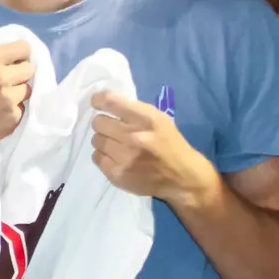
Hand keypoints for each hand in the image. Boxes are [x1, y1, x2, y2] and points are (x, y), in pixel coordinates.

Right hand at [0, 41, 34, 156]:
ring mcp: (9, 100)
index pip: (23, 48)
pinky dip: (12, 110)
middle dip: (20, 73)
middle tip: (8, 80)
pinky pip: (21, 109)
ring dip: (17, 93)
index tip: (17, 60)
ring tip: (0, 99)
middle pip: (29, 69)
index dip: (21, 54)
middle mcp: (1, 77)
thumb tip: (10, 58)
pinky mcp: (13, 119)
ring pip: (27, 90)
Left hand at [90, 91, 213, 205]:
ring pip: (96, 140)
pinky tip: (116, 158)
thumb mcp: (160, 120)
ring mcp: (124, 157)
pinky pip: (97, 157)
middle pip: (98, 122)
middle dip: (104, 124)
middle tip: (113, 130)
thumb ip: (135, 111)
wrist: (182, 178)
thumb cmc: (171, 145)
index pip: (111, 101)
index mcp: (146, 119)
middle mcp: (133, 136)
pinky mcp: (118, 174)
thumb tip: (106, 104)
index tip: (97, 103)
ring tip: (116, 146)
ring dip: (104, 141)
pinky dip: (104, 156)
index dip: (99, 100)